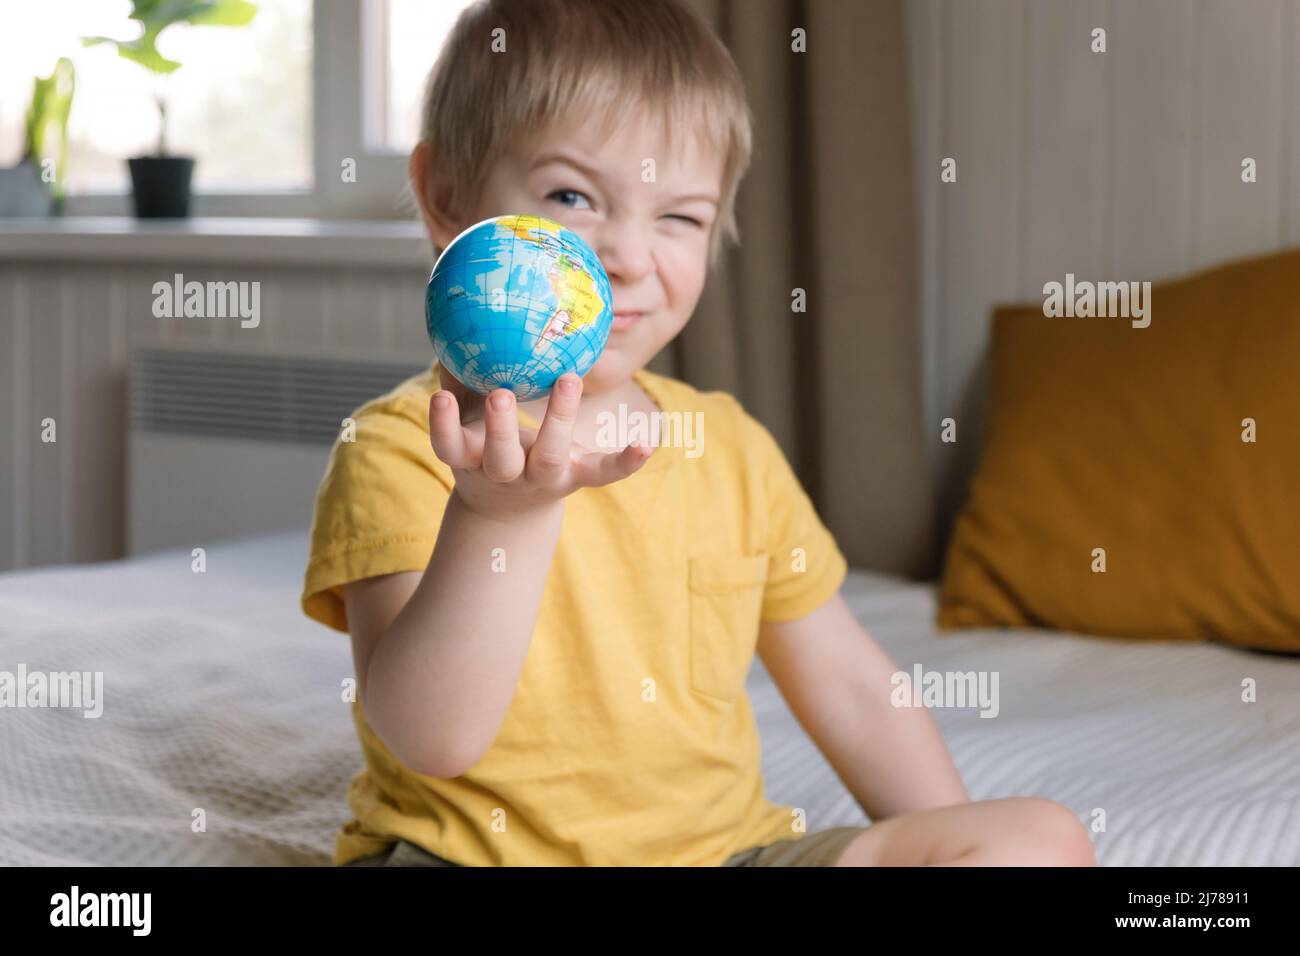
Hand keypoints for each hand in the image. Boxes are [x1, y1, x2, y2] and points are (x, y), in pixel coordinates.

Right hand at [428, 370, 653, 518]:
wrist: (507, 509)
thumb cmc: (482, 445)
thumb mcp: (466, 418)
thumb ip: (457, 378)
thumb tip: (443, 318)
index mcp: (472, 459)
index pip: (449, 447)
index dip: (443, 426)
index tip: (440, 398)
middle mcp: (506, 474)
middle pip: (501, 459)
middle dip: (499, 427)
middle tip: (501, 392)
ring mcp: (545, 478)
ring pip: (550, 456)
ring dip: (558, 419)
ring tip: (567, 379)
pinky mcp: (577, 479)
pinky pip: (604, 472)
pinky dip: (626, 461)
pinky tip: (649, 442)